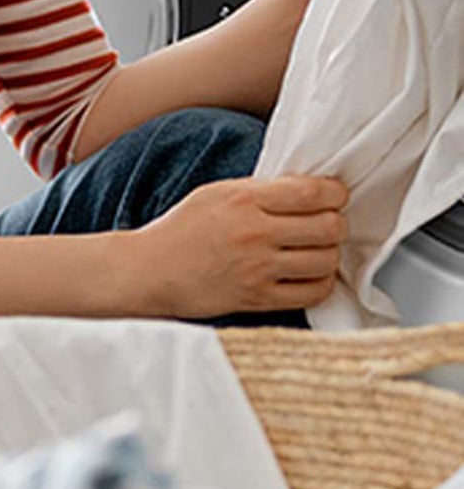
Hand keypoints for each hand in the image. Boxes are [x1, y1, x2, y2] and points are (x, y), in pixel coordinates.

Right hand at [132, 173, 348, 318]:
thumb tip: (304, 191)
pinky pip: (312, 292)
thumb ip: (259, 191)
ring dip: (330, 253)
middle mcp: (254, 233)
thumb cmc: (182, 229)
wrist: (152, 270)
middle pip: (326, 227)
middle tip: (330, 221)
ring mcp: (258, 269)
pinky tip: (312, 273)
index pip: (311, 193)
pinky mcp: (259, 298)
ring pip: (325, 260)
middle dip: (336, 222)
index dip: (335, 193)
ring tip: (319, 248)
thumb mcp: (215, 193)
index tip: (336, 194)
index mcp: (243, 199)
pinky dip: (321, 282)